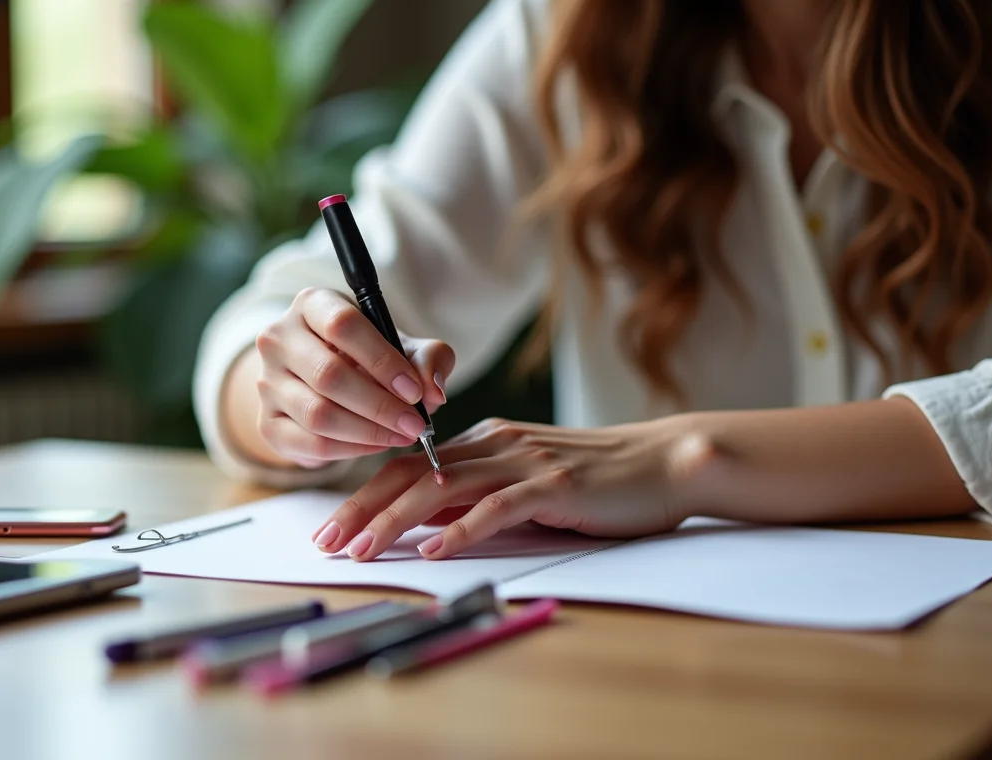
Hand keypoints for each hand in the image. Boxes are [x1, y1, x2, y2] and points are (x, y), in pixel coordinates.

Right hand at [253, 287, 454, 468]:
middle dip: (380, 406)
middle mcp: (278, 338)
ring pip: (318, 414)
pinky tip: (376, 445)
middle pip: (328, 375)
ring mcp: (267, 382)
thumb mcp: (403, 347)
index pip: (342, 325)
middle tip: (415, 425)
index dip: (382, 361)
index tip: (414, 391)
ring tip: (401, 435)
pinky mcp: (267, 423)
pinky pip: (311, 443)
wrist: (327, 384)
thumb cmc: (370, 357)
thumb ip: (428, 359)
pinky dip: (350, 450)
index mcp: (311, 304)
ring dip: (368, 431)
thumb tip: (433, 391)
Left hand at [310, 417, 717, 559]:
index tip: (330, 528)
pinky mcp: (555, 486)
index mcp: (486, 442)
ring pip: (442, 488)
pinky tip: (435, 550)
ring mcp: (525, 462)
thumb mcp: (526, 482)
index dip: (363, 495)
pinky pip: (498, 507)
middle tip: (326, 543)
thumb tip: (422, 523)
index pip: (408, 464)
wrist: (665, 462)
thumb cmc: (598, 481)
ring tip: (362, 550)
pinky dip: (462, 529)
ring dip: (396, 521)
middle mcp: (496, 444)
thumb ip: (476, 495)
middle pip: (410, 473)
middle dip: (362, 509)